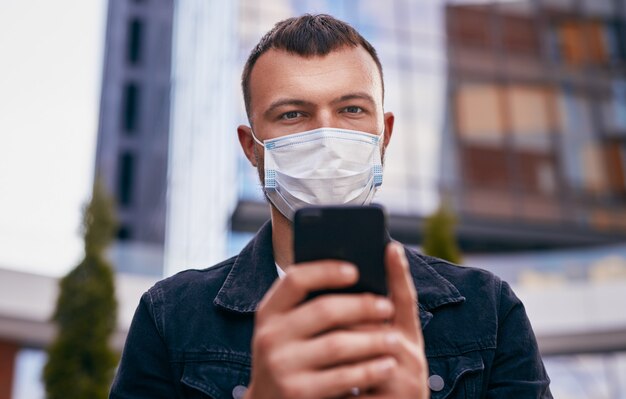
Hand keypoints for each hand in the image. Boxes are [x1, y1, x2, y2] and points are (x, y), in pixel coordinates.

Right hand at [244, 242, 428, 398]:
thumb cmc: (290, 357)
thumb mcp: (287, 330)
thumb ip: (308, 307)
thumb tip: (355, 276)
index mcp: (268, 313)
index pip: (295, 280)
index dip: (326, 271)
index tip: (355, 270)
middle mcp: (269, 336)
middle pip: (323, 310)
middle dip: (362, 306)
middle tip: (388, 307)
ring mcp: (280, 365)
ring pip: (337, 344)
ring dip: (372, 339)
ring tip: (394, 338)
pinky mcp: (296, 391)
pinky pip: (342, 377)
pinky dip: (369, 370)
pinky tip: (386, 365)